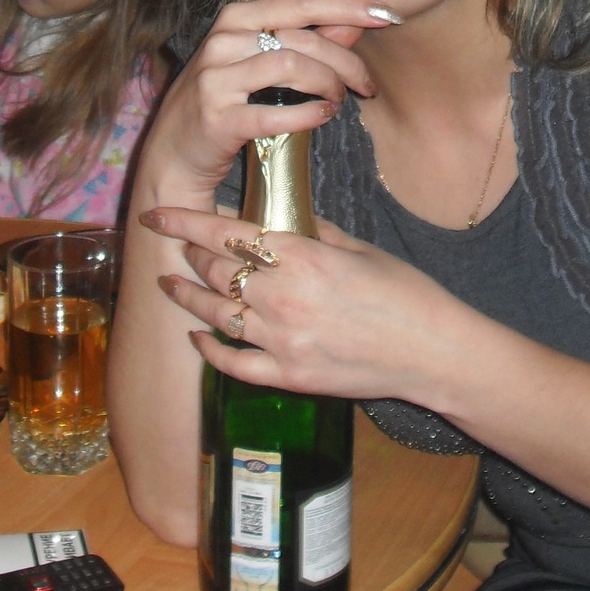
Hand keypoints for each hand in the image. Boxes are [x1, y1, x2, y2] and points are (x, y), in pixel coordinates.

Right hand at [136, 0, 399, 205]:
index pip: (301, 1)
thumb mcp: (262, 65)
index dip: (348, 5)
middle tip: (368, 83)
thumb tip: (353, 26)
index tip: (387, 13)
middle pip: (302, 37)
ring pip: (291, 66)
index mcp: (236, 18)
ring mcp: (216, 78)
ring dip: (328, 84)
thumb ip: (307, 43)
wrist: (173, 154)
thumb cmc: (225, 103)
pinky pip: (276, 111)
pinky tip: (323, 115)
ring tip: (340, 99)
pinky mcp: (217, 117)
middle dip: (346, 60)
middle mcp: (222, 40)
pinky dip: (308, 114)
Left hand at [143, 206, 452, 403]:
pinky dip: (209, 348)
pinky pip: (234, 363)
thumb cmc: (405, 294)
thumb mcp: (359, 249)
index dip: (185, 222)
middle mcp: (283, 298)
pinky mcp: (288, 377)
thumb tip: (277, 219)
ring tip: (169, 283)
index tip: (157, 214)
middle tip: (175, 243)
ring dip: (187, 296)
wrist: (433, 352)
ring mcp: (282, 341)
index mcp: (302, 258)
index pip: (225, 234)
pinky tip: (197, 336)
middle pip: (215, 271)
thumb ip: (313, 233)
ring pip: (215, 314)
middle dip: (188, 253)